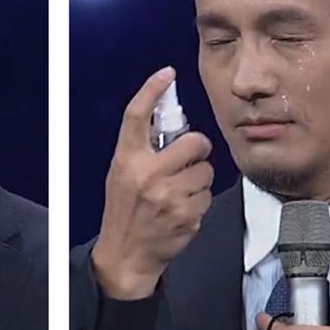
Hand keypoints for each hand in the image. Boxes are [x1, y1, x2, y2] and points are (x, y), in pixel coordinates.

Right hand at [91, 66, 213, 299]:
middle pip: (195, 141)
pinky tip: (182, 210)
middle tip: (189, 159)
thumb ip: (143, 152)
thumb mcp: (122, 176)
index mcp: (127, 161)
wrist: (126, 256)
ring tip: (180, 192)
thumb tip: (171, 125)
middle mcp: (147, 175)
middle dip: (197, 150)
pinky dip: (199, 201)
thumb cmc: (124, 212)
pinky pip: (207, 195)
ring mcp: (169, 196)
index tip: (166, 74)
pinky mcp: (186, 214)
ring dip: (199, 179)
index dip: (152, 90)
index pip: (137, 116)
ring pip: (206, 170)